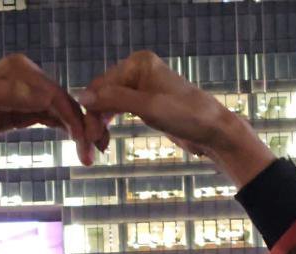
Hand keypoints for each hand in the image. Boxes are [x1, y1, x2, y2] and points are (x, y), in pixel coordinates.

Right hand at [79, 50, 274, 186]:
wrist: (213, 132)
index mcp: (138, 63)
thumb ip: (115, 99)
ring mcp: (140, 86)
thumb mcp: (148, 107)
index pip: (101, 86)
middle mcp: (137, 70)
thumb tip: (82, 96)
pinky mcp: (144, 103)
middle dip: (94, 120)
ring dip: (99, 125)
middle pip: (102, 95)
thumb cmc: (187, 116)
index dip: (92, 112)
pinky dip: (108, 125)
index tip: (88, 138)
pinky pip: (117, 111)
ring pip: (107, 105)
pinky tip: (104, 141)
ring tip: (98, 148)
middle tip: (90, 148)